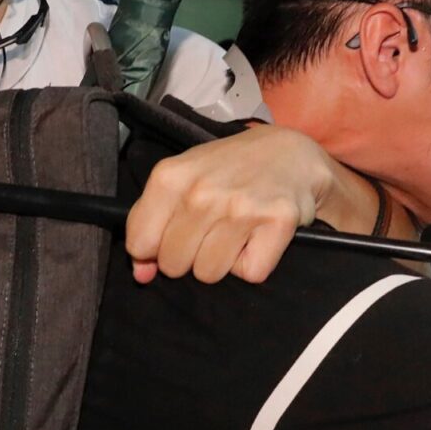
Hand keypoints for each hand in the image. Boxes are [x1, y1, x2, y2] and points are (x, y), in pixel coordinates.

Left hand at [126, 125, 334, 284]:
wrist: (291, 154)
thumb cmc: (229, 170)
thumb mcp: (182, 181)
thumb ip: (150, 224)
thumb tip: (142, 275)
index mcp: (170, 177)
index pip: (139, 244)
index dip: (154, 248)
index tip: (174, 233)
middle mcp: (202, 192)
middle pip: (174, 264)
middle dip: (189, 255)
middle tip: (211, 229)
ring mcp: (241, 208)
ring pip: (209, 273)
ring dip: (223, 260)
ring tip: (236, 231)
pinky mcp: (277, 222)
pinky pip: (250, 274)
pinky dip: (256, 262)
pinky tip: (258, 236)